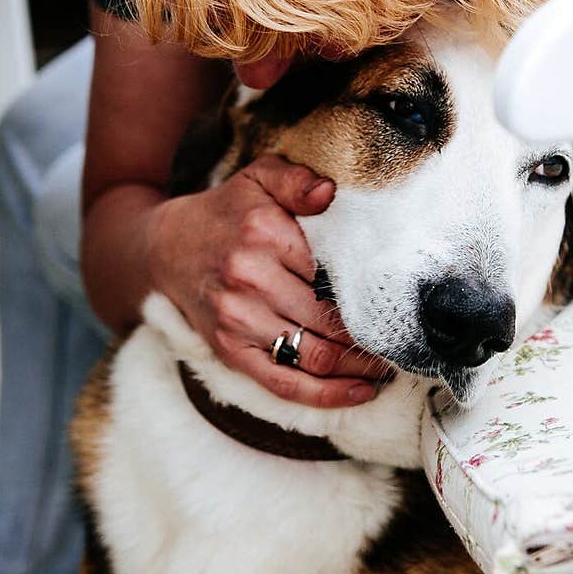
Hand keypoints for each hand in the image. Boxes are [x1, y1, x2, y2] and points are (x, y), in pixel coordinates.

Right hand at [147, 154, 386, 406]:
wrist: (165, 248)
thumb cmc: (227, 212)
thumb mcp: (260, 178)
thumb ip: (297, 180)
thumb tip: (330, 192)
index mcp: (263, 234)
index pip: (334, 273)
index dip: (371, 292)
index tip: (399, 302)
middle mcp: (249, 279)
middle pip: (330, 321)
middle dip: (373, 337)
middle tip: (406, 339)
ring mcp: (238, 320)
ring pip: (315, 357)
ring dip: (359, 368)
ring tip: (390, 365)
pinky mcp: (230, 351)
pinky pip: (284, 383)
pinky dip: (326, 396)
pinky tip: (359, 393)